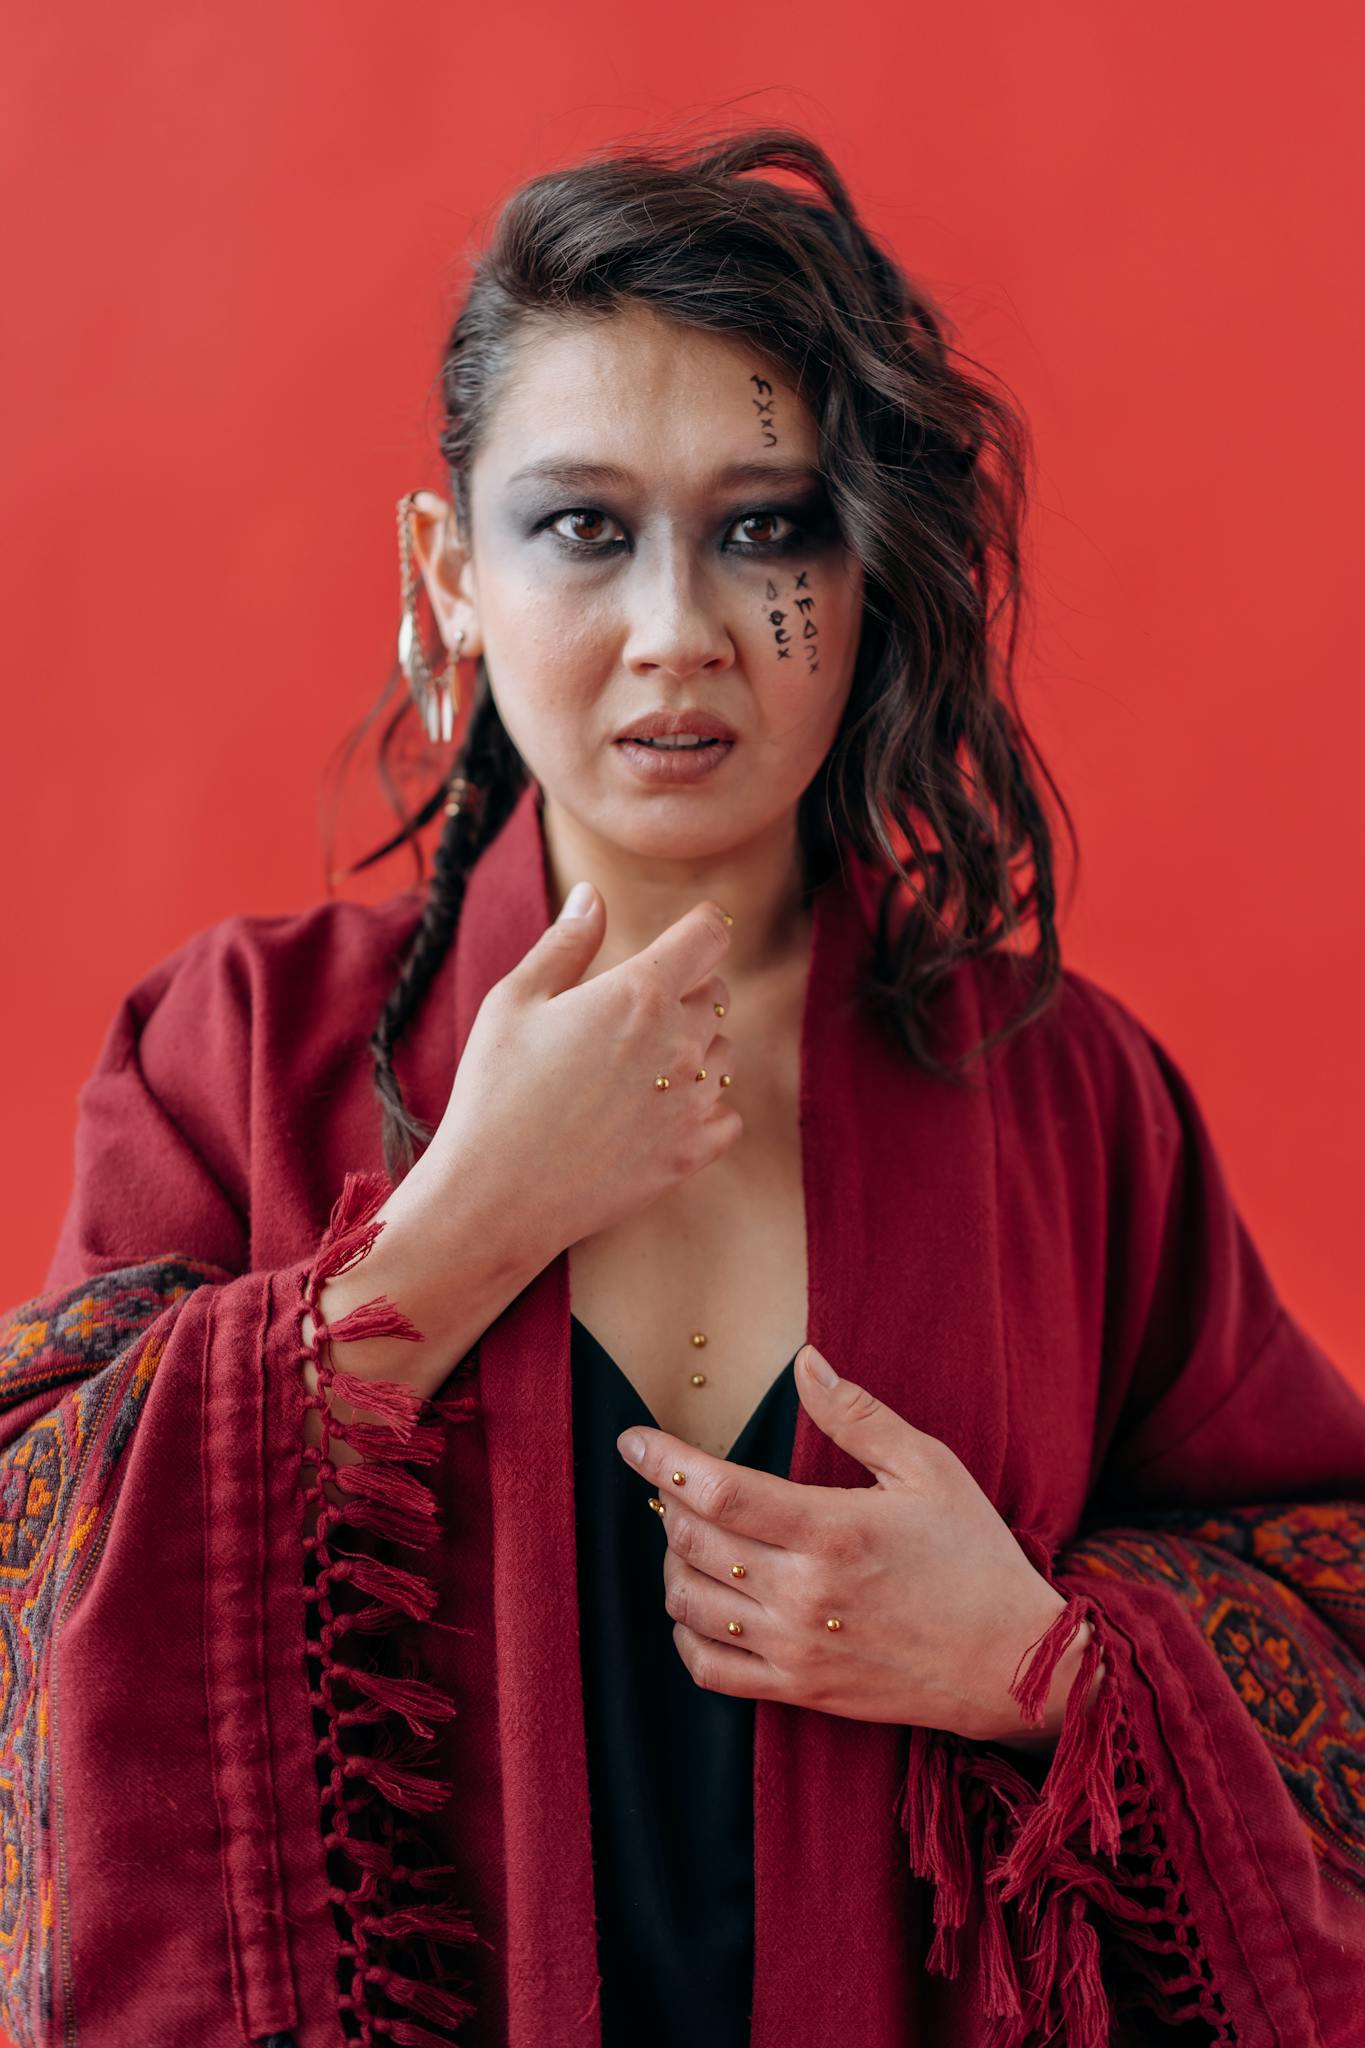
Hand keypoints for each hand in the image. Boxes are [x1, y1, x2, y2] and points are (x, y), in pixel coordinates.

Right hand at [426, 888, 742, 1272]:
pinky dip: (703, 1107)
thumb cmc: (496, 1092)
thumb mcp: (516, 1001)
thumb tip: (593, 895)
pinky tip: (655, 1112)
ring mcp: (694, 1102)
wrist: (496, 1196)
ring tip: (636, 1068)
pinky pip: (727, 1113)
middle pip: (717, 992)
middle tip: (629, 1014)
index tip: (684, 934)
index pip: (710, 934)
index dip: (700, 926)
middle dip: (685, 989)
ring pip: (725, 1051)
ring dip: (695, 1047)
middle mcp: (681, 1042)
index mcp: (641, 993)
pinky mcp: (694, 1153)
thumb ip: (566, 943)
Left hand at [617, 1345, 1100, 1744]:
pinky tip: (699, 1605)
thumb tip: (805, 1361)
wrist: (1016, 1665)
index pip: (719, 1493)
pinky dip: (684, 1635)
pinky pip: (709, 1670)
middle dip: (669, 1506)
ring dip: (673, 1563)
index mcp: (834, 1530)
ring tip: (690, 1537)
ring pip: (690, 1605)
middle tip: (675, 1485)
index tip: (634, 1441)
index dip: (665, 1462)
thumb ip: (857, 1415)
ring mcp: (798, 1649)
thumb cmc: (976, 1557)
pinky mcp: (800, 1691)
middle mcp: (806, 1594)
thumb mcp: (929, 1469)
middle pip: (695, 1544)